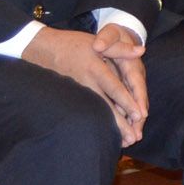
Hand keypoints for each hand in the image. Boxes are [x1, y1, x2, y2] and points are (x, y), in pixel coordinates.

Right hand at [22, 26, 147, 145]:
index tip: (140, 116)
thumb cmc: (73, 44)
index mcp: (95, 68)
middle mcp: (86, 82)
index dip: (127, 102)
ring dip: (110, 127)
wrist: (40, 49)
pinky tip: (106, 134)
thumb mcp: (98, 42)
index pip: (114, 88)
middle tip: (134, 138)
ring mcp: (77, 92)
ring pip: (96, 113)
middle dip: (120, 123)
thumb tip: (143, 50)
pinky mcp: (71, 97)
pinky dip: (97, 123)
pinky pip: (88, 112)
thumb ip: (121, 49)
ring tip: (123, 142)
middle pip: (105, 106)